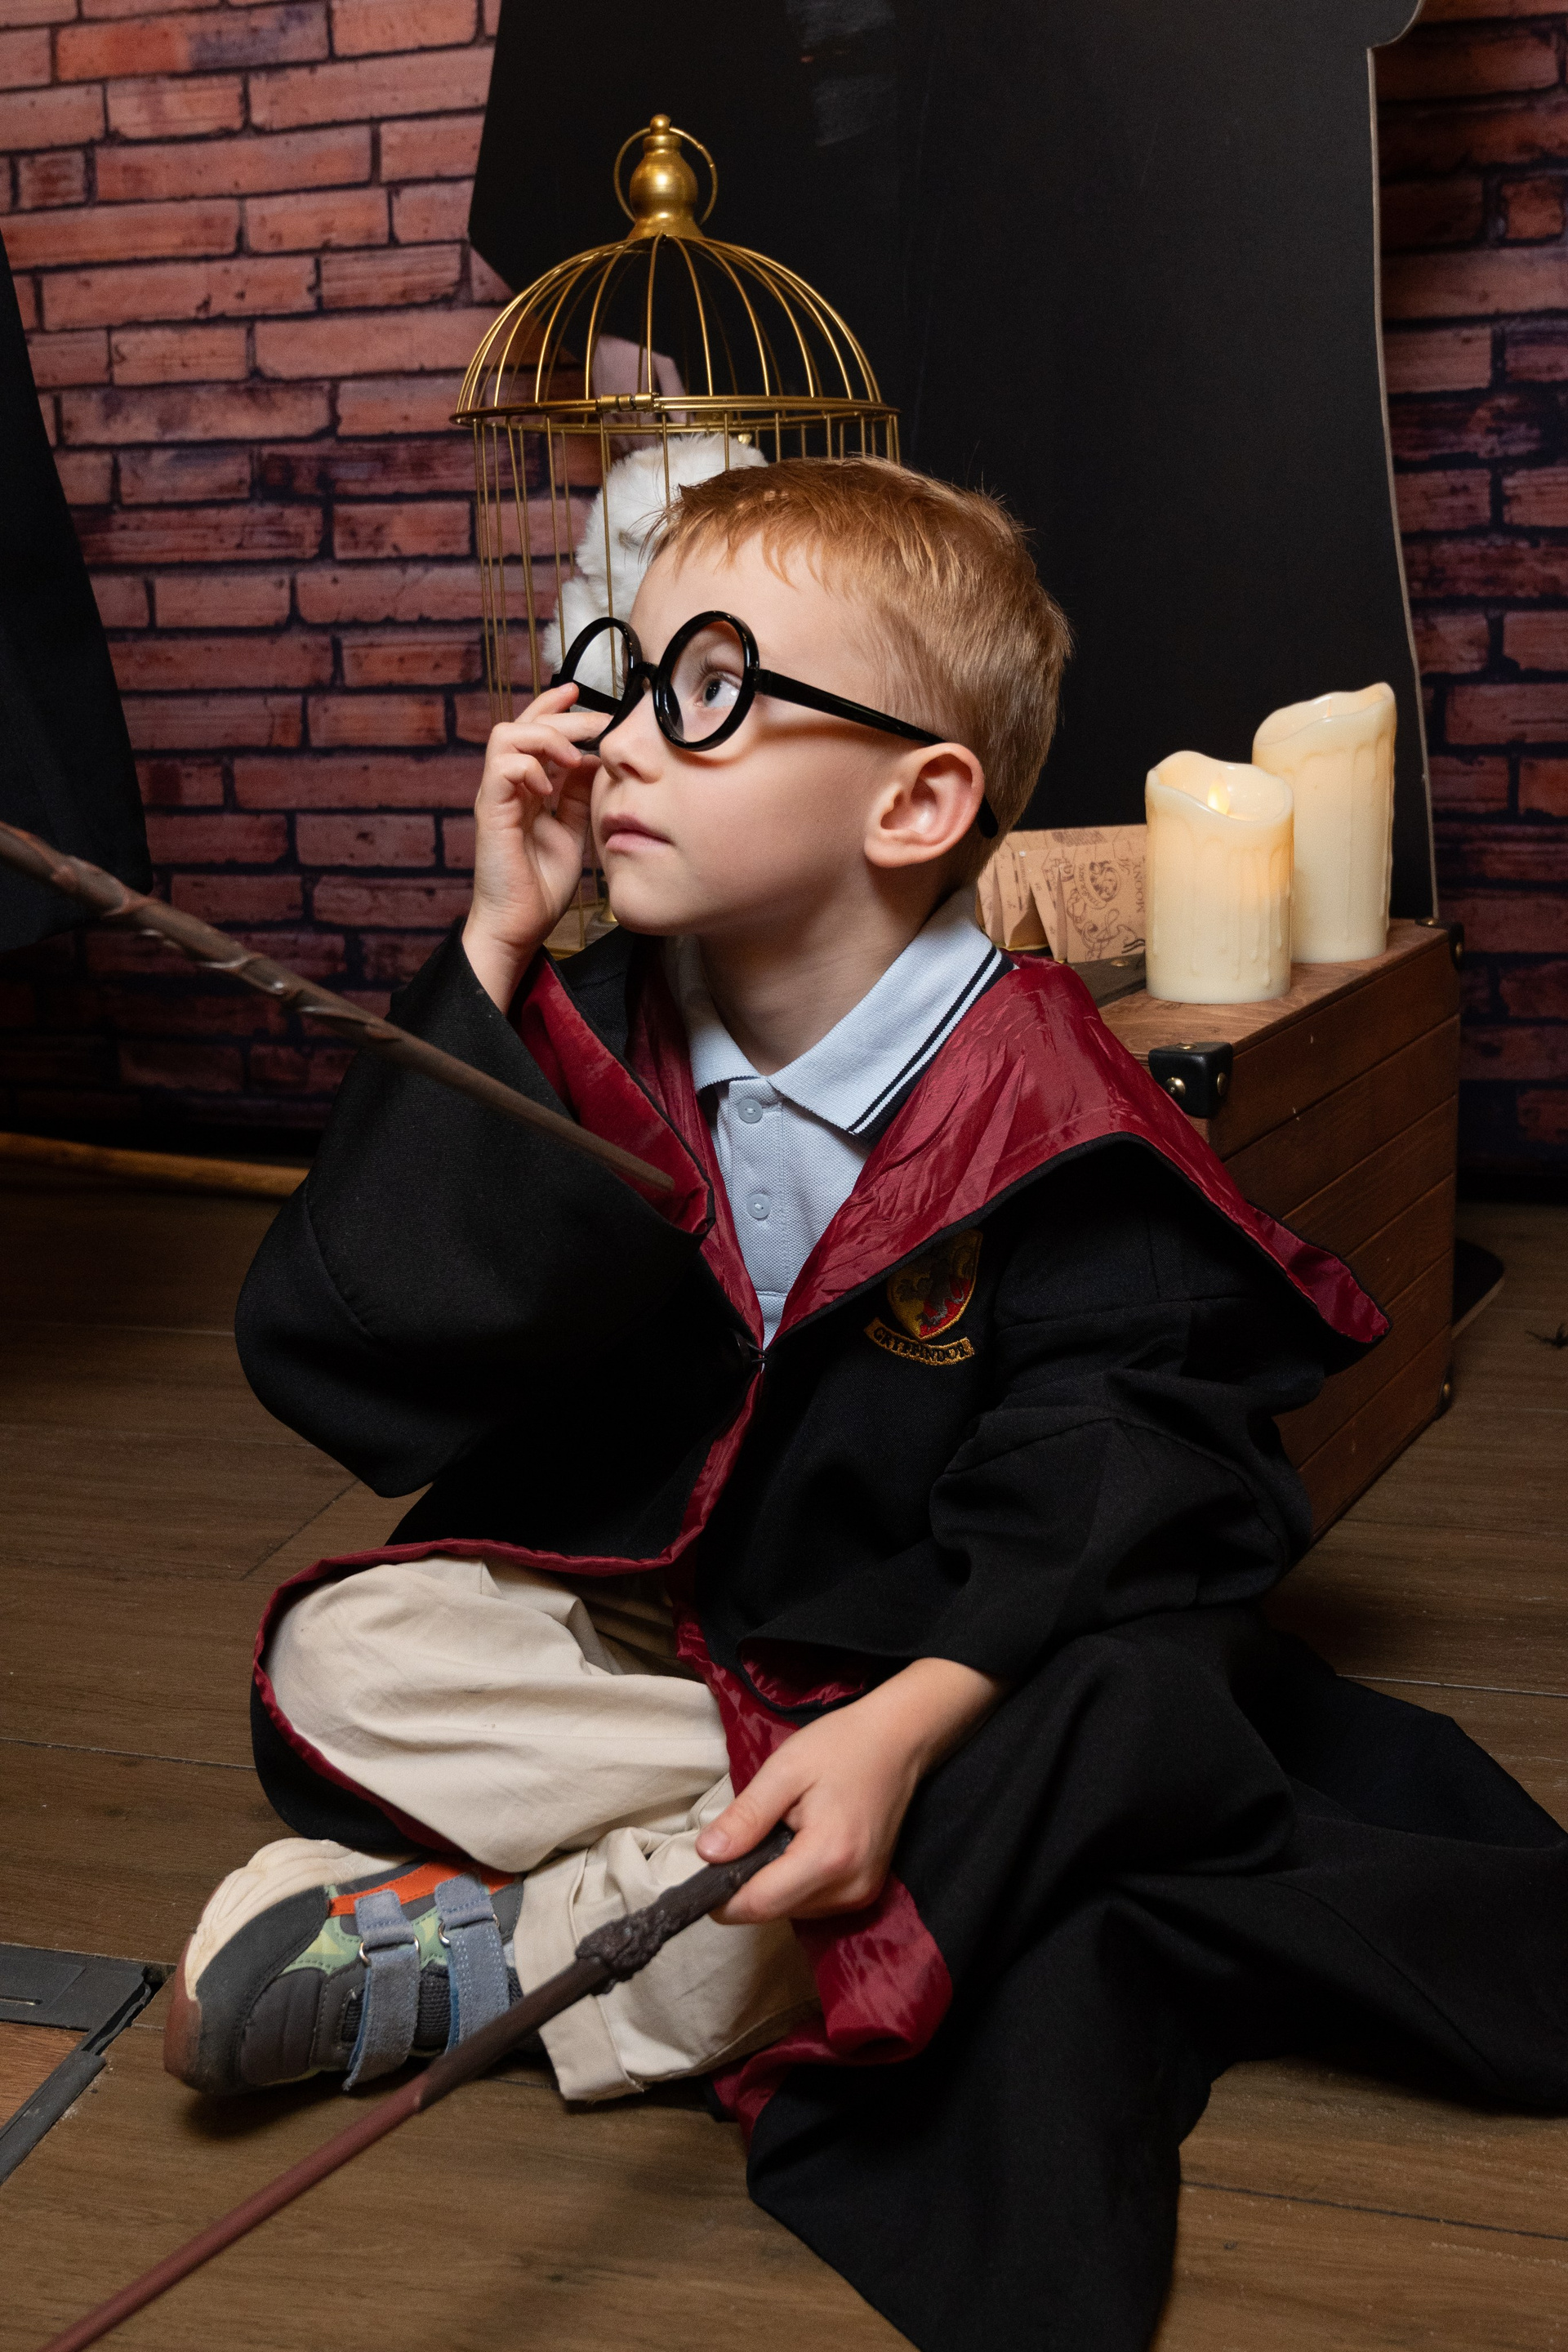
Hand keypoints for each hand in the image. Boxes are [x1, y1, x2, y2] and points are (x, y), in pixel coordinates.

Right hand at [461, 684, 602, 1008]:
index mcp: (524, 788)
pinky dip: (529, 767)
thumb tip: (594, 760)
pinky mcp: (490, 812)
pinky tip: (550, 785)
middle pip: (522, 724)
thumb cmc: (541, 885)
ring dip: (544, 737)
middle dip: (562, 716)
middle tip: (598, 721)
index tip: (582, 695)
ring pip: (505, 735)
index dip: (554, 708)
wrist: (519, 925)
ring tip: (573, 755)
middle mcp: (505, 786)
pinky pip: (502, 768)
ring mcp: (495, 797)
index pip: (533, 732)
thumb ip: (579, 795)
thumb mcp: (573, 830)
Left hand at [697, 1657, 1006, 1924]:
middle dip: (745, 1885)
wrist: (898, 1741)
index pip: (759, 1905)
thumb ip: (746, 1817)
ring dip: (770, 1884)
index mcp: (828, 1858)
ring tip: (777, 1833)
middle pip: (773, 1911)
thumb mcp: (784, 1770)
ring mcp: (862, 1894)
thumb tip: (705, 1856)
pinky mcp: (866, 1892)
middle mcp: (849, 1889)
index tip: (702, 1869)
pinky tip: (797, 1845)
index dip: (721, 1897)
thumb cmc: (840, 1747)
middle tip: (742, 1837)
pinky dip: (792, 1882)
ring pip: (790, 1910)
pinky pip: (811, 1903)